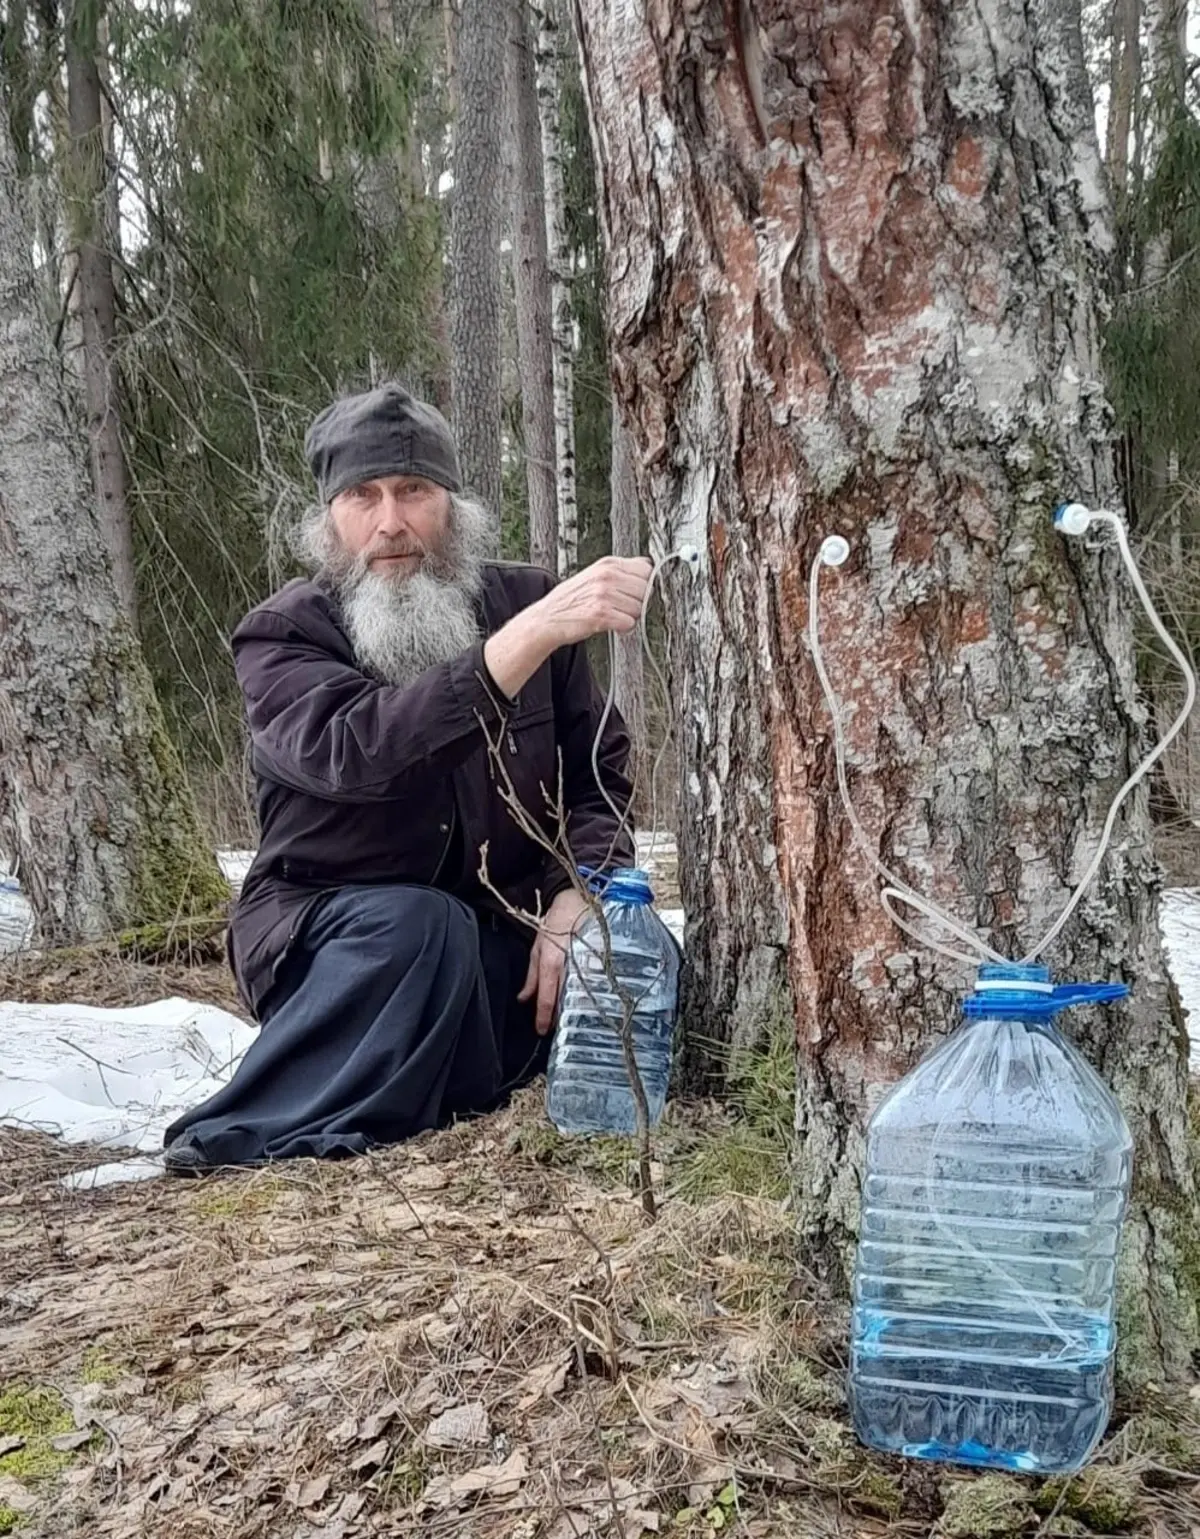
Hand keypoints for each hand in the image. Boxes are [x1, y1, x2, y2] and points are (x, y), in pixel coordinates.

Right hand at [483, 556, 652, 700]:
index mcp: (608, 564)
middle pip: (646, 590)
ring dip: (629, 616)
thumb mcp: (595, 575)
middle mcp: (607, 576)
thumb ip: (621, 571)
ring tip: (613, 615)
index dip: (645, 584)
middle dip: (638, 602)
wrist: (547, 618)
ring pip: (639, 608)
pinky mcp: (601, 614)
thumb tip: (649, 568)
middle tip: (621, 607)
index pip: (646, 569)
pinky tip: (610, 624)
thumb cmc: (572, 600)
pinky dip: (623, 628)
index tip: (636, 593)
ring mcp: (604, 594)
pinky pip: (629, 623)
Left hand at [518, 888, 590, 1035]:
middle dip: (560, 1018)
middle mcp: (570, 967)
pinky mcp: (602, 962)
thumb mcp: (538, 947)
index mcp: (552, 963)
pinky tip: (591, 1001)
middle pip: (565, 1002)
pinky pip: (595, 985)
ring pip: (581, 996)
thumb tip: (523, 998)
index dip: (543, 1019)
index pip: (546, 999)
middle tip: (557, 1028)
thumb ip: (531, 976)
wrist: (580, 901)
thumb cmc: (556, 923)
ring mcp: (588, 965)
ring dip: (576, 1009)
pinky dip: (591, 995)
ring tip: (574, 1018)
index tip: (541, 1031)